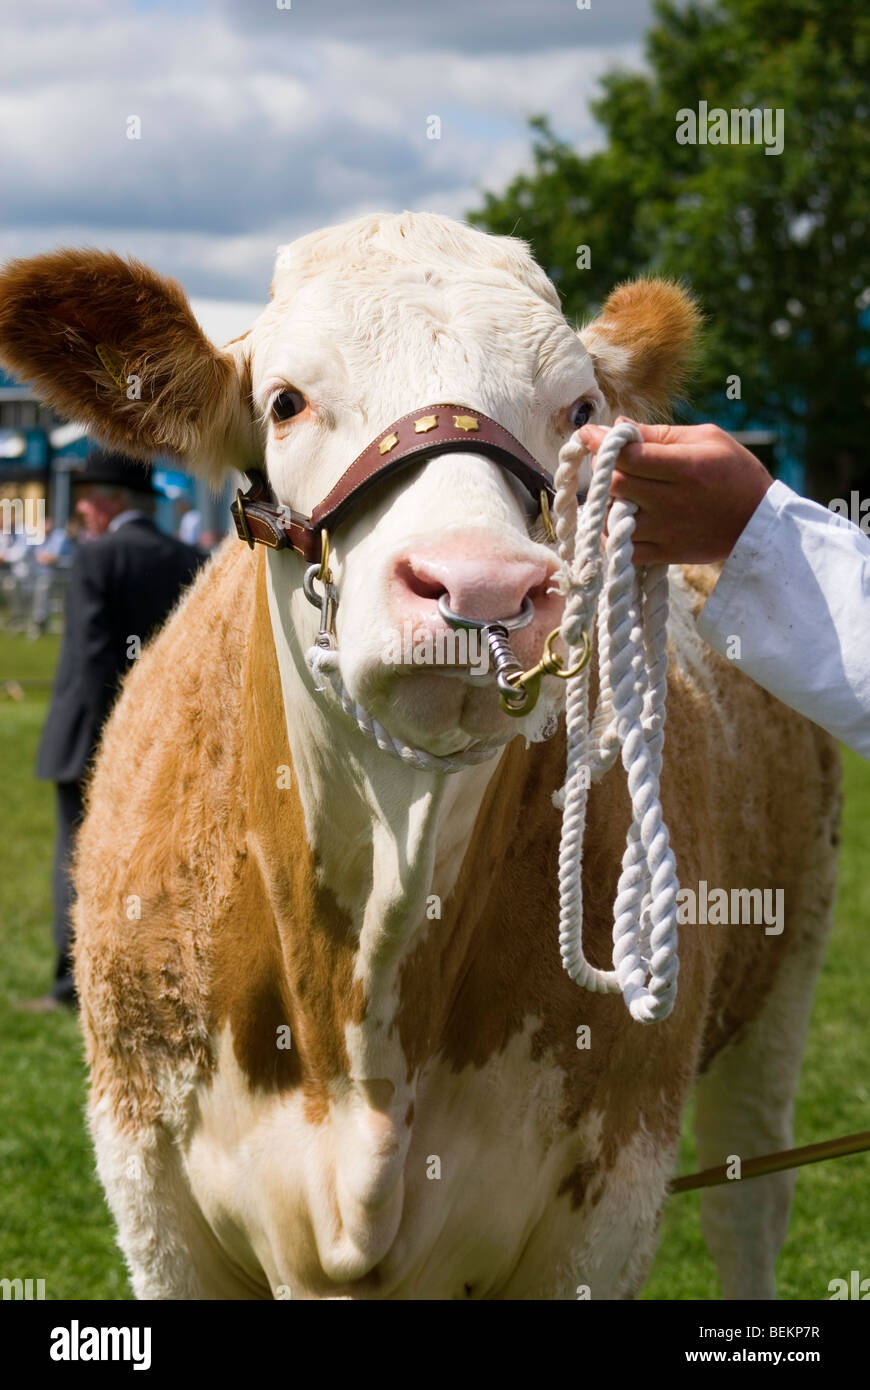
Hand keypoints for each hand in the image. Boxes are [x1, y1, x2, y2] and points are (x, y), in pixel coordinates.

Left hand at [578, 419, 773, 565]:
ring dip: (606, 504)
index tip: (588, 434)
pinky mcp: (665, 553)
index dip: (601, 443)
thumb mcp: (707, 439)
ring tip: (617, 492)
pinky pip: (624, 549)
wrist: (759, 523)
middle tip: (609, 463)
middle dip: (605, 470)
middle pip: (616, 484)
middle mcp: (672, 500)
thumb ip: (660, 434)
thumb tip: (618, 424)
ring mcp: (667, 530)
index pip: (629, 456)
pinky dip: (614, 535)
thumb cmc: (735, 472)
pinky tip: (620, 520)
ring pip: (613, 517)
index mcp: (685, 467)